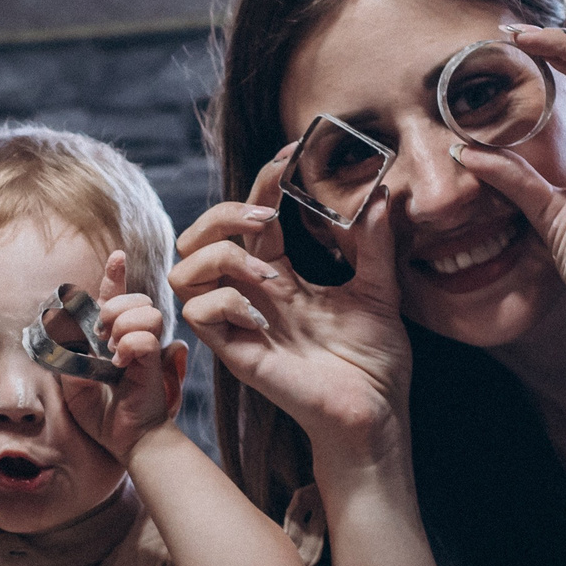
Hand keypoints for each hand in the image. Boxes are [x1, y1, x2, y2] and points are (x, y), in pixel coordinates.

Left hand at [55, 252, 178, 463]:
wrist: (122, 440)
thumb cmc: (101, 414)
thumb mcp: (73, 382)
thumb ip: (68, 356)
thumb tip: (63, 330)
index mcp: (114, 337)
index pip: (116, 297)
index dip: (116, 275)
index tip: (117, 257)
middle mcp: (134, 338)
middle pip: (135, 298)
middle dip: (115, 306)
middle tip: (102, 335)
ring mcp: (147, 348)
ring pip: (146, 311)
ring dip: (123, 324)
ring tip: (113, 350)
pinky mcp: (154, 363)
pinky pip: (147, 337)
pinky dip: (130, 345)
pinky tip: (121, 363)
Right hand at [169, 152, 415, 462]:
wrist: (374, 411)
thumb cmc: (375, 357)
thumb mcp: (382, 287)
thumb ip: (375, 242)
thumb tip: (379, 192)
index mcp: (284, 270)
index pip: (255, 212)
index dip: (265, 179)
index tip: (292, 154)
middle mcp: (252, 290)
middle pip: (201, 233)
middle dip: (222, 212)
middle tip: (263, 217)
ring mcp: (239, 320)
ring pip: (183, 269)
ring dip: (222, 256)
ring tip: (268, 273)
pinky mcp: (234, 352)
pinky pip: (198, 312)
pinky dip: (227, 303)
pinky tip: (267, 318)